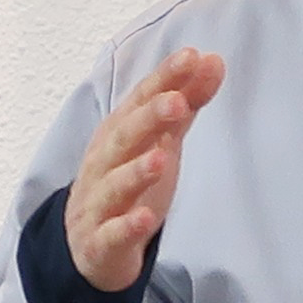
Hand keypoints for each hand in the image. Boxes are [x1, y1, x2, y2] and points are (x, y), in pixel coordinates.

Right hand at [69, 49, 226, 291]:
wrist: (90, 245)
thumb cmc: (128, 182)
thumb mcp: (159, 140)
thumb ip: (184, 104)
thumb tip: (212, 61)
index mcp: (119, 134)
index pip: (140, 100)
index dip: (164, 79)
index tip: (191, 57)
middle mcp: (105, 163)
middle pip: (124, 137)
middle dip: (148, 118)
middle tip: (177, 101)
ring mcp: (100, 203)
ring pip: (114, 184)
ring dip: (135, 171)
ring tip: (160, 158)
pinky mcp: (101, 242)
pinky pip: (112, 234)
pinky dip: (126, 226)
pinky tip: (144, 219)